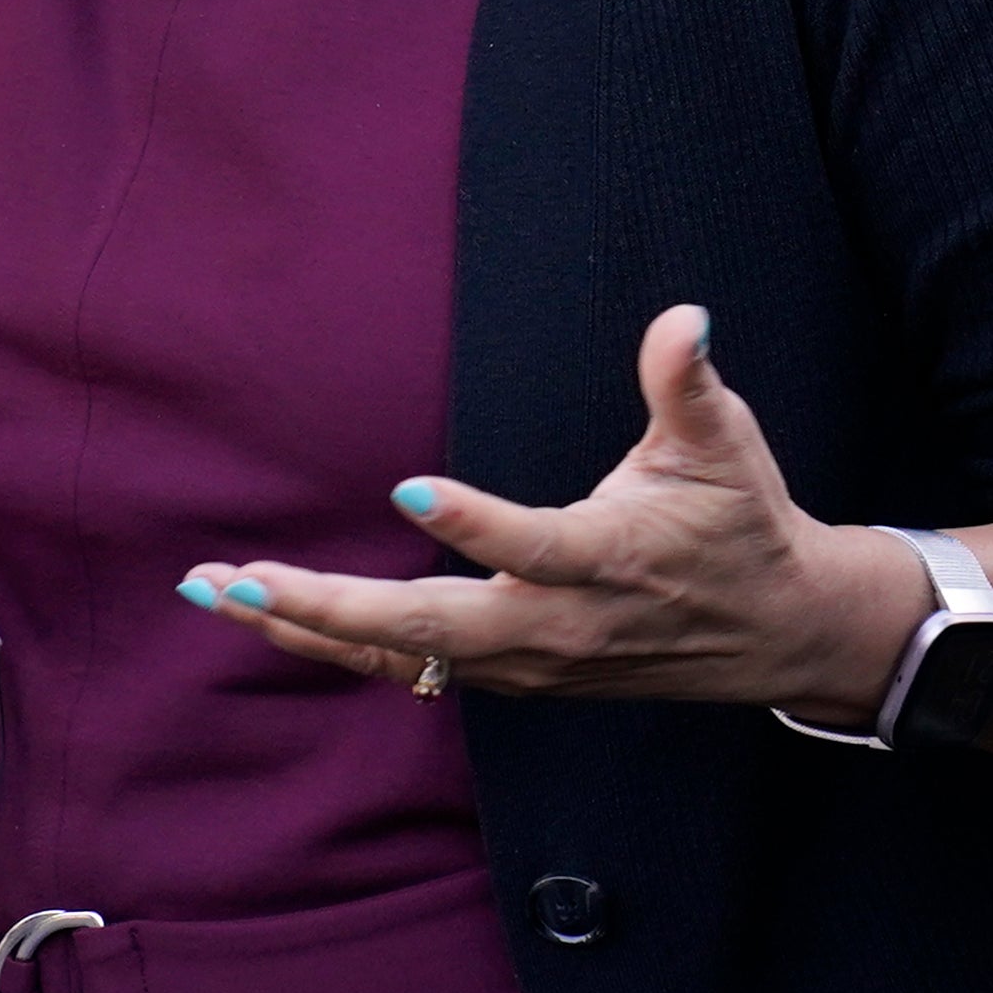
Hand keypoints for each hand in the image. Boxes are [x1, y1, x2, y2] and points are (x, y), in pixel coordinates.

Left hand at [181, 306, 928, 726]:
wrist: (777, 633)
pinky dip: (337, 646)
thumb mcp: (728, 445)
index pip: (536, 545)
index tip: (408, 489)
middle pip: (432, 627)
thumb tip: (685, 316)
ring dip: (307, 625)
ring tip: (216, 592)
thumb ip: (689, 383)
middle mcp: (559, 623)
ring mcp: (530, 660)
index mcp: (609, 558)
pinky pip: (410, 668)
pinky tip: (270, 618)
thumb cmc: (742, 523)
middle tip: (236, 580)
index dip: (475, 522)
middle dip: (328, 605)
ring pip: (404, 655)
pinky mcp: (514, 675)